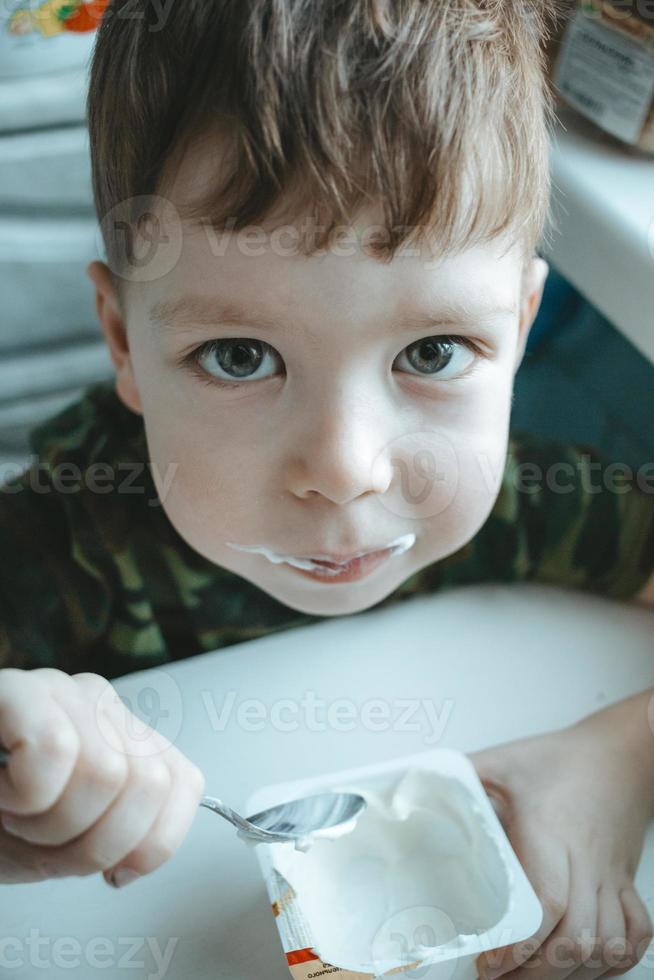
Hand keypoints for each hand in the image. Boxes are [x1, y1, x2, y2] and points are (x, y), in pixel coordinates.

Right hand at [0, 667, 204, 887]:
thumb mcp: (64, 844)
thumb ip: (123, 836)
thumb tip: (148, 851)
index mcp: (119, 736)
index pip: (183, 782)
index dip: (150, 844)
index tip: (108, 867)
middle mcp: (97, 703)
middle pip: (148, 784)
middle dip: (91, 841)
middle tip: (40, 833)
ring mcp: (58, 688)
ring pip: (109, 773)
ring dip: (48, 823)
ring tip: (13, 812)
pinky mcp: (15, 690)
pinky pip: (54, 750)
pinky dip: (25, 796)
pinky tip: (0, 793)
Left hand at [467, 714, 653, 979]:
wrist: (619, 753)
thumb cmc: (562, 758)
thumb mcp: (504, 761)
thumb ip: (462, 774)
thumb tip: (414, 781)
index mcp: (553, 835)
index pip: (547, 903)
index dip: (522, 944)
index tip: (490, 962)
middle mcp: (587, 863)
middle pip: (576, 938)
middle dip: (538, 971)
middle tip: (500, 976)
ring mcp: (610, 876)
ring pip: (607, 945)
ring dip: (573, 972)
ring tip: (532, 976)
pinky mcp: (625, 881)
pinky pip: (636, 935)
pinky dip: (614, 960)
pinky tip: (585, 964)